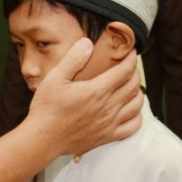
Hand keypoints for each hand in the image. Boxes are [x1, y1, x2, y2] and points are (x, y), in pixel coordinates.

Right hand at [26, 38, 141, 157]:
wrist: (43, 139)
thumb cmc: (47, 108)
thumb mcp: (55, 78)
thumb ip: (73, 59)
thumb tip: (87, 43)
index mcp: (98, 90)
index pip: (125, 71)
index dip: (131, 59)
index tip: (131, 52)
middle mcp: (108, 107)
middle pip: (133, 86)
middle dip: (135, 73)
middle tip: (130, 66)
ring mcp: (110, 124)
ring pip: (136, 105)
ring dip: (138, 93)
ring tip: (132, 86)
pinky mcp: (107, 137)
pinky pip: (132, 127)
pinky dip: (137, 116)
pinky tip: (131, 111)